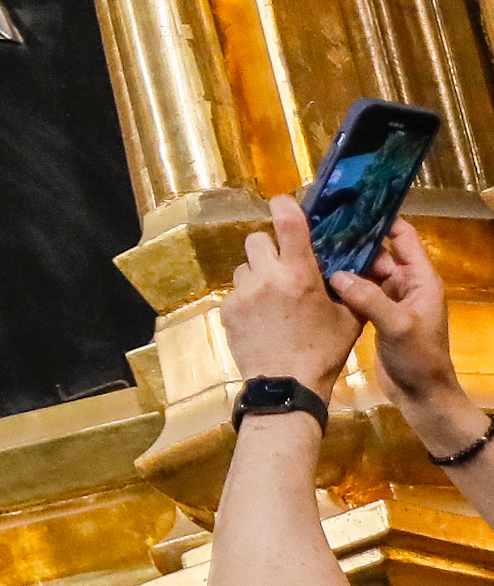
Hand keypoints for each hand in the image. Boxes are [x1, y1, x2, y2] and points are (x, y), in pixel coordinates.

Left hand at [226, 195, 369, 392]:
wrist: (287, 384)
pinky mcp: (227, 309)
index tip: (282, 202)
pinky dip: (248, 296)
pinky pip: (237, 290)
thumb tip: (357, 264)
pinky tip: (262, 316)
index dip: (284, 206)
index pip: (287, 224)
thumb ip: (350, 287)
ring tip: (274, 294)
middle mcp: (267, 278)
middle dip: (270, 246)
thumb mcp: (349, 319)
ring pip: (245, 265)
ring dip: (258, 272)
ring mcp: (243, 293)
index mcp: (300, 275)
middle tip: (284, 264)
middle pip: (257, 239)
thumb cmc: (324, 351)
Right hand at [338, 217, 477, 446]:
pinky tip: (316, 278)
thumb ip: (369, 298)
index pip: (404, 237)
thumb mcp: (397, 326)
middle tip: (318, 229)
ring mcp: (390, 300)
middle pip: (379, 252)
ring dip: (344, 264)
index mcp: (421, 280)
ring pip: (364, 272)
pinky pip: (357, 291)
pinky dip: (341, 284)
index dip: (382, 220)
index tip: (351, 207)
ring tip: (311, 250)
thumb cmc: (419, 358)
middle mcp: (406, 284)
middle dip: (353, 241)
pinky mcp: (376, 315)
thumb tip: (336, 274)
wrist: (421, 395)